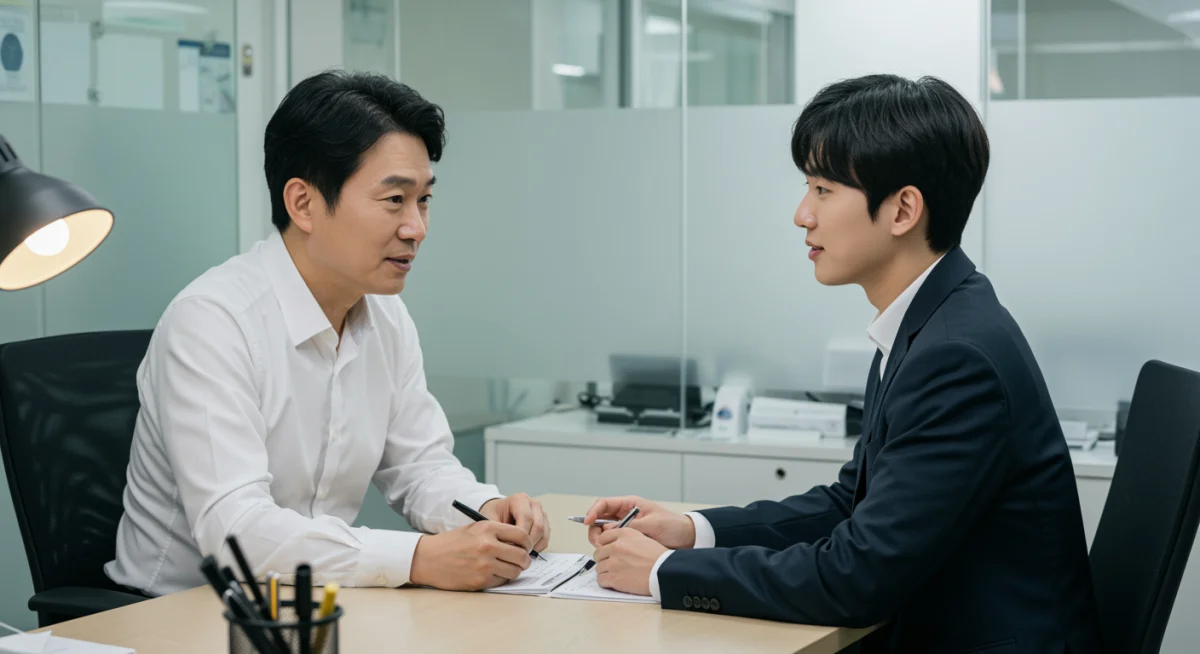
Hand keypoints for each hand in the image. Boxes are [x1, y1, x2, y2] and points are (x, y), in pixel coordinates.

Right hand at [409, 521, 532, 590]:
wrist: (428, 558)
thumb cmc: (452, 542)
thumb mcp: (475, 528)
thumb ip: (498, 532)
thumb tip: (522, 542)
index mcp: (488, 528)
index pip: (522, 535)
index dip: (528, 542)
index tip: (527, 546)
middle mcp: (488, 545)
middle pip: (522, 555)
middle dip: (525, 560)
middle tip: (522, 561)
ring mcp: (484, 564)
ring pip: (515, 571)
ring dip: (514, 570)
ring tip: (507, 567)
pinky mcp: (480, 581)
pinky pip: (502, 581)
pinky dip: (501, 578)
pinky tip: (493, 573)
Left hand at [480, 493, 550, 550]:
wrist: (497, 513)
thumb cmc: (493, 515)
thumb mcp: (489, 520)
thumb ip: (496, 531)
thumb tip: (505, 547)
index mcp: (520, 499)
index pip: (526, 518)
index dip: (520, 536)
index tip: (511, 547)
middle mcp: (533, 504)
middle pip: (538, 527)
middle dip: (527, 543)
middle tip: (515, 554)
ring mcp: (541, 514)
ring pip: (543, 534)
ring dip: (532, 547)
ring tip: (518, 554)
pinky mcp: (545, 524)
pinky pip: (545, 539)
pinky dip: (536, 548)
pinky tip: (524, 551)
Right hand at [584, 496, 694, 549]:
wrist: (686, 537)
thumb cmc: (673, 525)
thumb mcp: (653, 523)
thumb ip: (632, 526)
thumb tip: (610, 529)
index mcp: (630, 505)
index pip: (604, 504)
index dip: (593, 512)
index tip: (587, 522)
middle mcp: (624, 514)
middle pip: (599, 519)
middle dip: (594, 529)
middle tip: (598, 542)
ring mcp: (625, 527)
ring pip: (603, 532)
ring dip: (600, 540)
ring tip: (605, 549)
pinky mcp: (628, 539)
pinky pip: (612, 542)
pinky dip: (607, 547)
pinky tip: (612, 553)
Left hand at [593, 528, 667, 596]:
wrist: (664, 572)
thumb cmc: (658, 557)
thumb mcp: (642, 538)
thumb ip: (625, 538)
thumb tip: (612, 545)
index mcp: (624, 534)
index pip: (603, 537)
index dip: (605, 545)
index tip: (608, 550)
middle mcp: (616, 546)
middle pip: (598, 553)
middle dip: (604, 559)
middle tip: (613, 564)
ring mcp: (613, 563)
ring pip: (599, 567)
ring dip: (605, 571)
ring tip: (616, 574)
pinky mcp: (614, 578)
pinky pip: (601, 580)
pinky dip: (606, 582)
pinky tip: (614, 582)